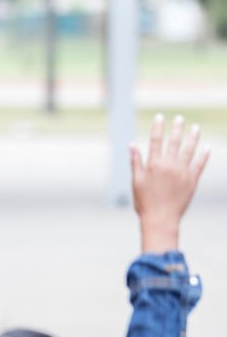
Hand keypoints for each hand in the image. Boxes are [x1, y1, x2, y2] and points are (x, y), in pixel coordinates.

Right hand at [131, 114, 209, 252]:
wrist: (161, 219)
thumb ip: (135, 162)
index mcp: (154, 164)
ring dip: (193, 138)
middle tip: (180, 118)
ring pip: (189, 150)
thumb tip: (131, 145)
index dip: (158, 127)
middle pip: (174, 142)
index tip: (160, 117)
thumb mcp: (136, 181)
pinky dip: (204, 155)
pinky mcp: (192, 180)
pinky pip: (200, 164)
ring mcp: (182, 172)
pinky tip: (206, 148)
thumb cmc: (144, 202)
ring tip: (196, 128)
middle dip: (177, 128)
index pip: (155, 141)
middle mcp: (169, 165)